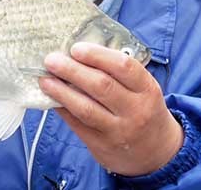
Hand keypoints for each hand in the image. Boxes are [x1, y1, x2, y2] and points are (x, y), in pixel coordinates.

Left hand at [39, 42, 182, 175]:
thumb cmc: (144, 110)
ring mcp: (118, 130)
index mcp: (147, 89)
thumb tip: (79, 54)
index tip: (76, 48)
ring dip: (61, 91)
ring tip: (45, 79)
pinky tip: (51, 98)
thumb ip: (119, 73)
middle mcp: (135, 110)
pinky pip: (77, 124)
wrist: (156, 153)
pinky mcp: (101, 145)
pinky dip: (62, 109)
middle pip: (101, 86)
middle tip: (52, 60)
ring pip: (86, 108)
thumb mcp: (143, 89)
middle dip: (72, 70)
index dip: (97, 55)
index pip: (123, 66)